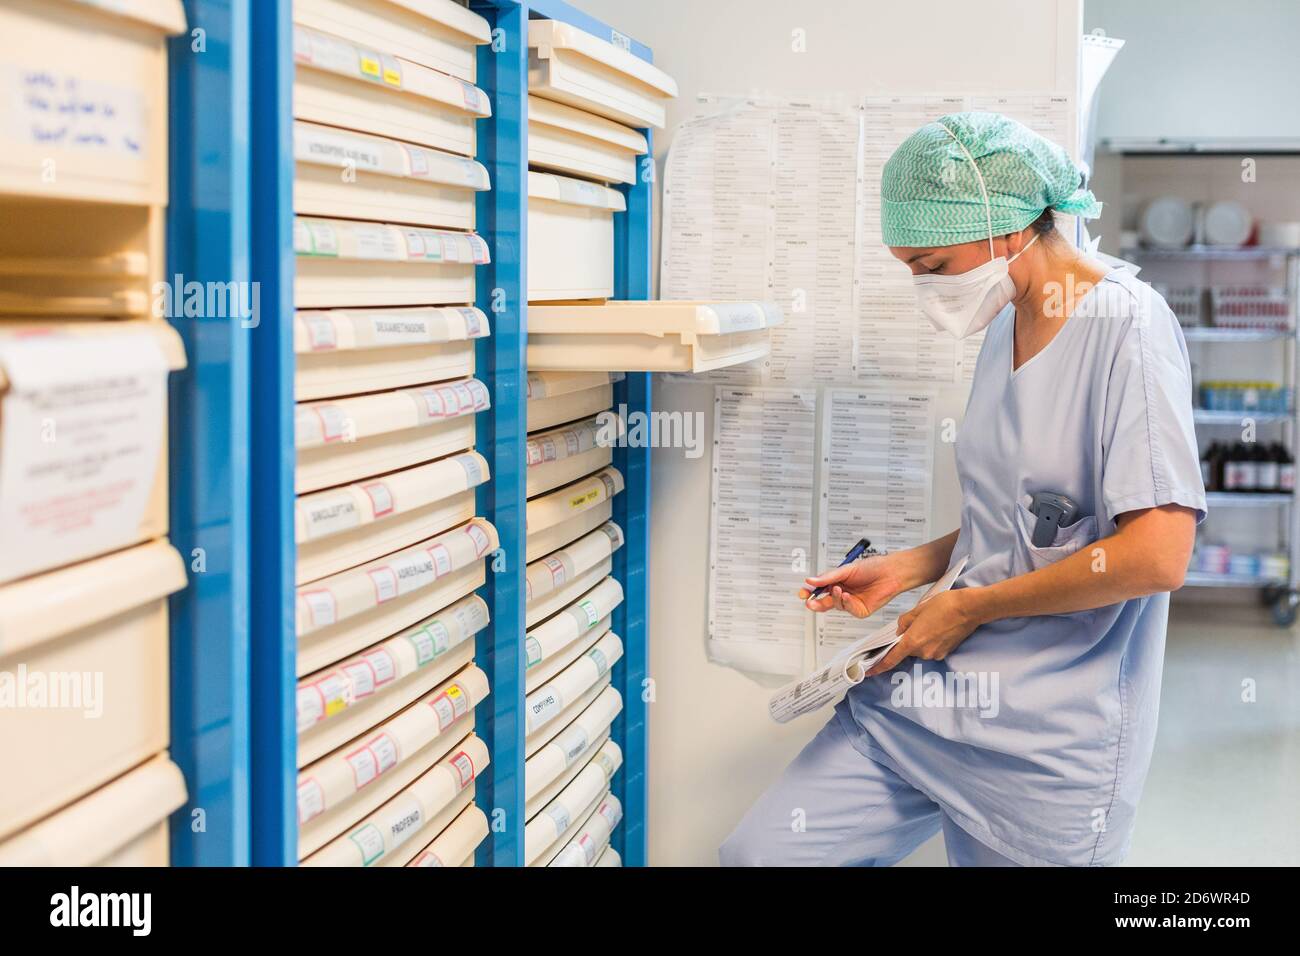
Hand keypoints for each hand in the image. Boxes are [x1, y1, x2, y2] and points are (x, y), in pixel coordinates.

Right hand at [798, 554, 908, 617]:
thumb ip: (827, 577)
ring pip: (835, 605)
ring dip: (834, 598)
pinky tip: (848, 596)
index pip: (820, 589)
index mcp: (837, 582)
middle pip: (824, 602)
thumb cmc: (872, 567)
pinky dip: (846, 603)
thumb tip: (810, 581)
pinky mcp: (860, 610)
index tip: (803, 593)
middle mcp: (843, 593)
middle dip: (816, 603)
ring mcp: (851, 602)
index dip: (810, 592)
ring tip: (838, 590)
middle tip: (810, 602)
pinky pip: (848, 609)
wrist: (891, 572)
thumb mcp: (846, 570)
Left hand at [863, 588, 983, 676]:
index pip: (892, 658)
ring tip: (932, 622)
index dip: (879, 666)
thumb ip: (904, 622)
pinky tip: (939, 627)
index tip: (870, 671)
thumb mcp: (918, 609)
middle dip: (909, 639)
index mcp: (913, 641)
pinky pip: (932, 648)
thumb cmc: (946, 605)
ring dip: (922, 639)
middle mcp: (924, 652)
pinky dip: (932, 640)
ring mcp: (936, 654)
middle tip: (918, 623)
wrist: (970, 608)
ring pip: (921, 648)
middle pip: (908, 650)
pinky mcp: (946, 652)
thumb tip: (900, 630)